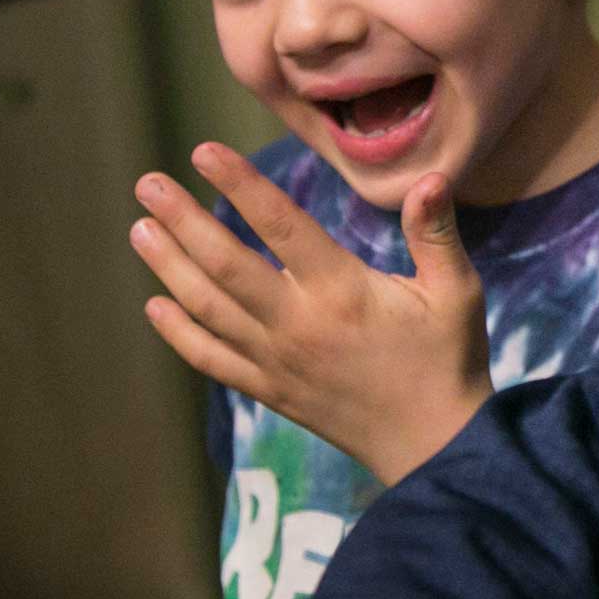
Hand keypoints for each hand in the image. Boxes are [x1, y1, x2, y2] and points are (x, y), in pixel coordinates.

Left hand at [130, 141, 491, 484]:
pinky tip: (154, 307)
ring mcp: (277, 361)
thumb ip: (436, 234)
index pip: (280, 226)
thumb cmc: (448, 360)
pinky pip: (212, 359)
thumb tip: (430, 177)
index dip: (240, 186)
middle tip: (148, 185)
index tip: (204, 152)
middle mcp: (298, 323)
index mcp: (342, 292)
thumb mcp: (457, 292)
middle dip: (182, 221)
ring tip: (140, 229)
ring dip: (169, 267)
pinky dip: (178, 334)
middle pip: (224, 264)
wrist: (435, 445)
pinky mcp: (270, 390)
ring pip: (207, 308)